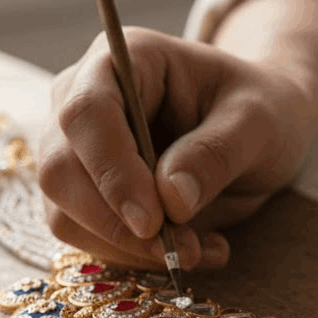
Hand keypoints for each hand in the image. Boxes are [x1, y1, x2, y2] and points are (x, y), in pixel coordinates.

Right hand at [38, 27, 317, 269]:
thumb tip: (170, 200)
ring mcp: (74, 149)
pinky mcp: (82, 194)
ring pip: (63, 213)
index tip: (152, 220)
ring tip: (198, 249)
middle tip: (182, 250)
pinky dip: (134, 257)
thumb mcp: (257, 122)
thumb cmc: (258, 109)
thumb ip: (216, 153)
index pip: (86, 113)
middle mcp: (82, 99)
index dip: (111, 171)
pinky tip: (190, 249)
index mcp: (123, 60)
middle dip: (116, 223)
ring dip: (127, 248)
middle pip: (60, 170)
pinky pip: (86, 238)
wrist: (254, 131)